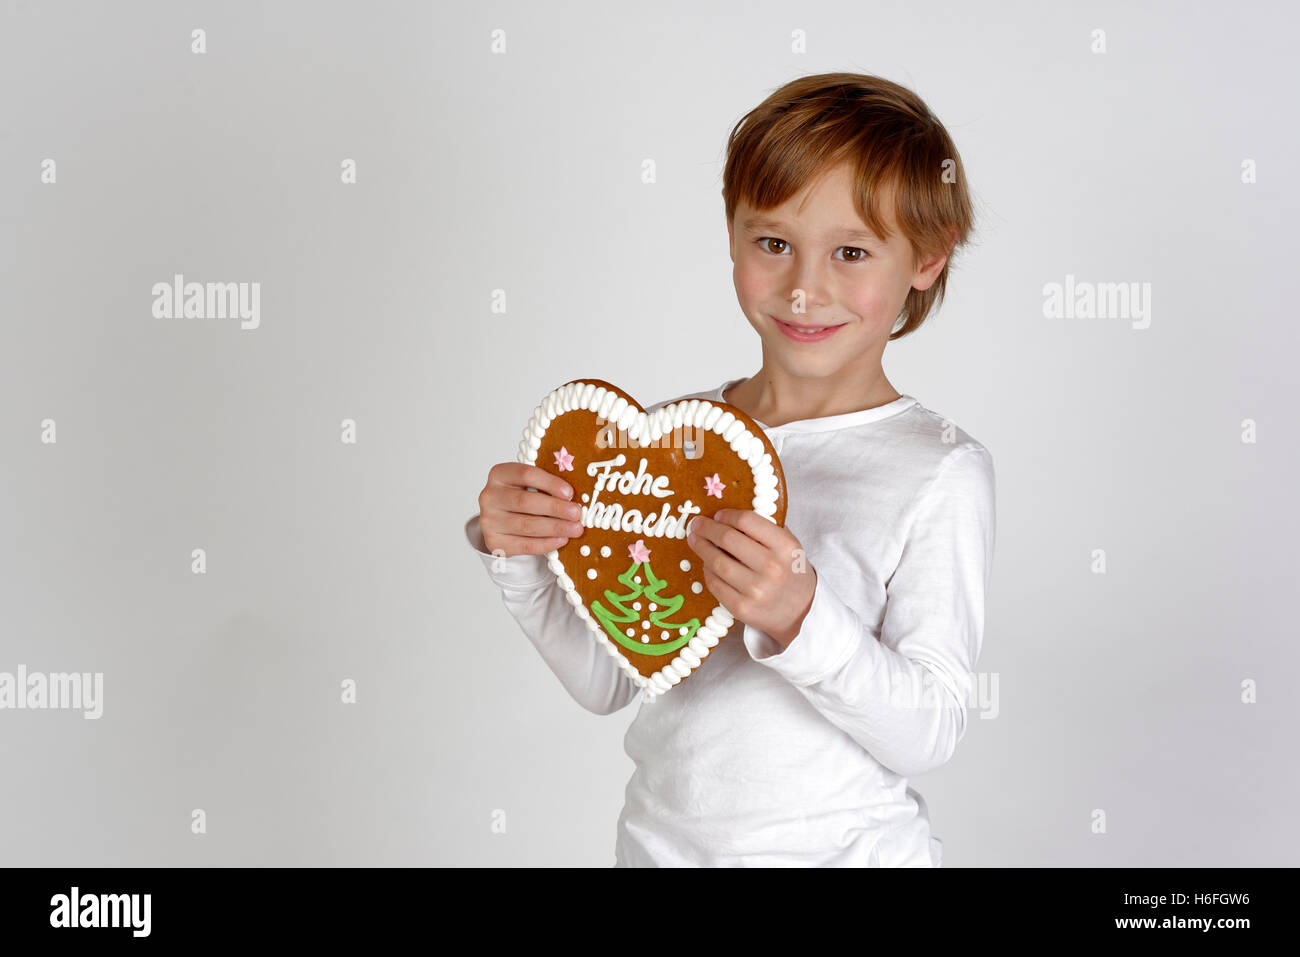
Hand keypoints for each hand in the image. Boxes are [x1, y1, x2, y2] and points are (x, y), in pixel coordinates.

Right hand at [477, 462, 584, 557]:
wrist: (502, 520)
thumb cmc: (523, 497)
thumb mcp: (530, 484)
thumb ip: (547, 485)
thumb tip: (574, 496)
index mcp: (499, 474)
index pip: (526, 474)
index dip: (550, 483)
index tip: (570, 492)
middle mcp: (489, 496)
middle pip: (525, 501)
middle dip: (555, 508)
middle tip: (576, 513)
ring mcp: (489, 521)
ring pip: (526, 525)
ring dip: (555, 528)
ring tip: (575, 529)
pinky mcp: (494, 542)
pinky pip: (524, 545)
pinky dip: (546, 543)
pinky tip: (561, 540)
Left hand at [686, 509, 816, 648]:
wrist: (801, 611)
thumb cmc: (790, 571)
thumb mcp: (788, 546)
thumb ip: (764, 529)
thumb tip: (727, 515)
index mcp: (785, 546)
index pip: (747, 521)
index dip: (727, 515)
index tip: (717, 515)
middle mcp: (772, 568)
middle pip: (728, 539)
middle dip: (707, 529)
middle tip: (697, 524)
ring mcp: (756, 590)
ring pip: (717, 562)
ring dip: (701, 548)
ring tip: (695, 540)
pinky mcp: (741, 607)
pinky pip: (715, 583)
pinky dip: (706, 570)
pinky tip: (706, 563)